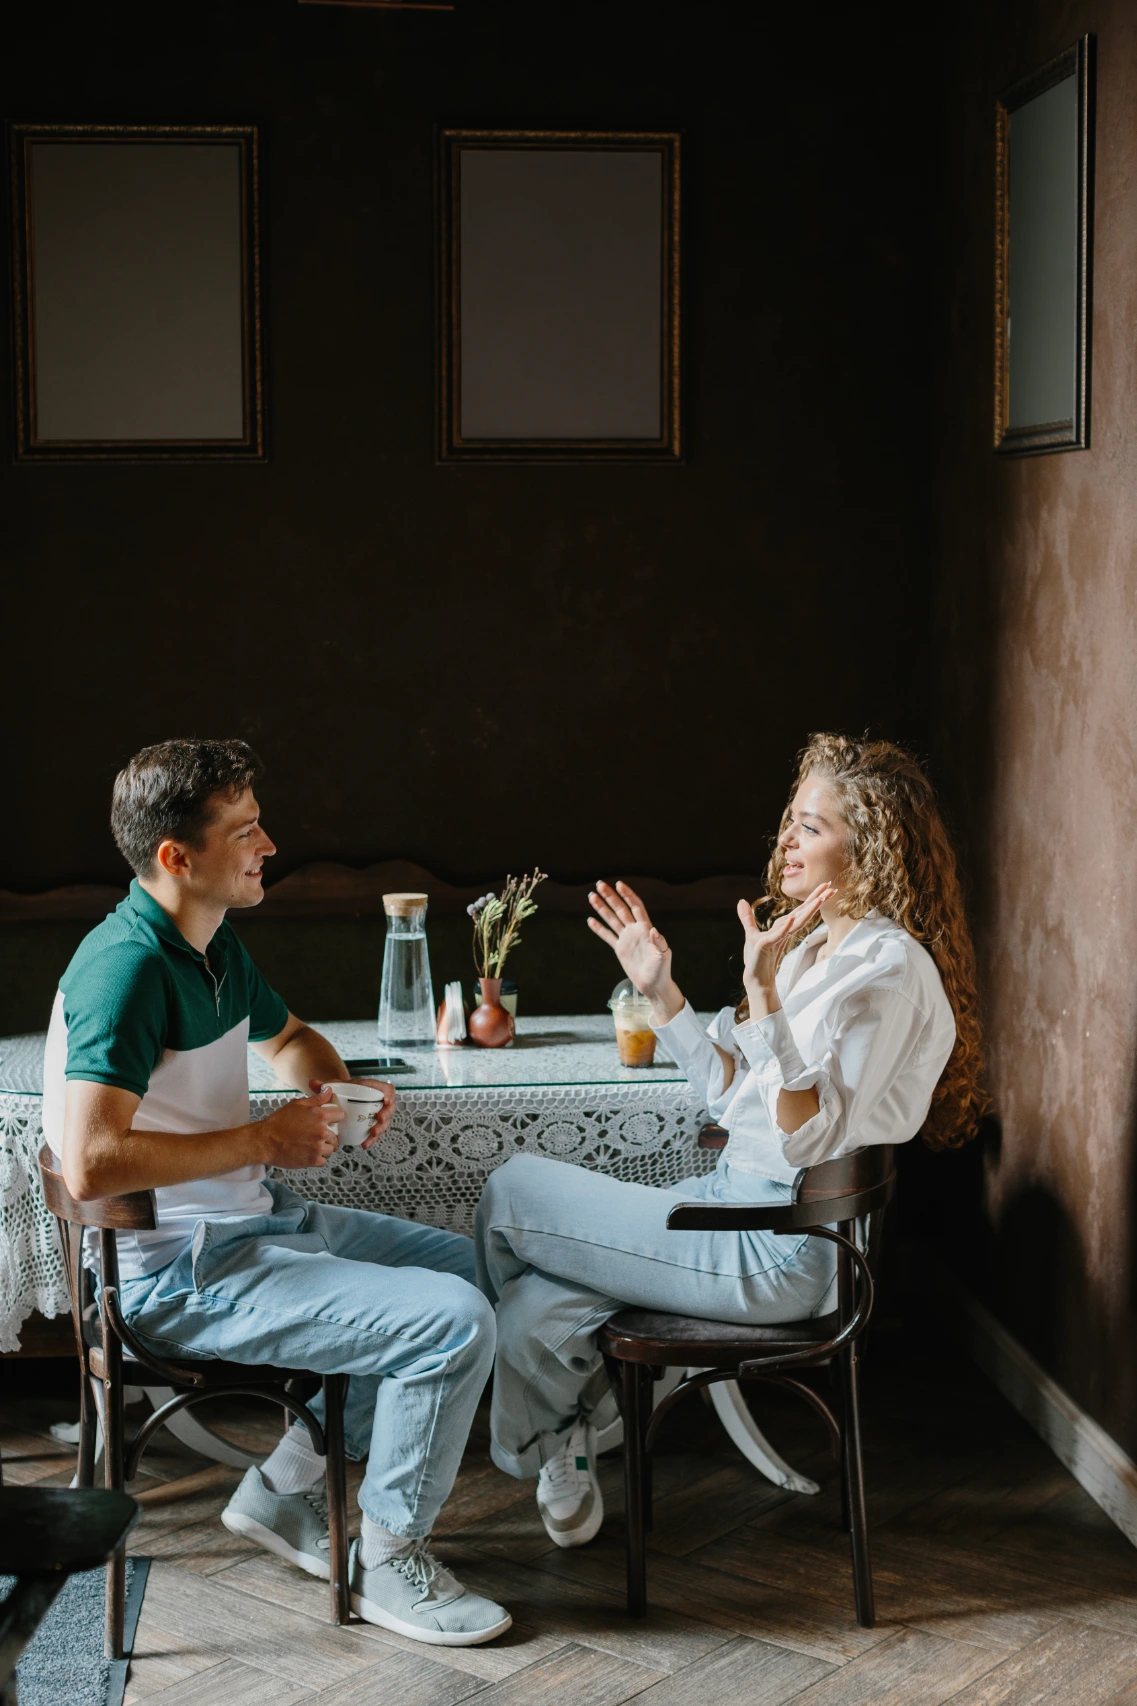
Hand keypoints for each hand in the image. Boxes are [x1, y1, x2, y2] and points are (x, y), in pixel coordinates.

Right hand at [260, 1086, 343, 1169]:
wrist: (265, 1141)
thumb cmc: (279, 1122)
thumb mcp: (297, 1104)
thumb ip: (316, 1098)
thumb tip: (328, 1091)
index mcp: (320, 1116)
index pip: (340, 1115)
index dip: (335, 1118)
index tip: (330, 1121)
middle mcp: (322, 1132)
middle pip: (336, 1136)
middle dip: (329, 1136)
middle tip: (317, 1136)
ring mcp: (318, 1147)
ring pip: (331, 1149)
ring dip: (324, 1148)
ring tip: (311, 1146)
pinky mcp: (313, 1160)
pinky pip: (323, 1161)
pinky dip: (317, 1159)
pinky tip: (308, 1153)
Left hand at [310, 1078, 395, 1149]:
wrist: (342, 1097)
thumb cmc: (342, 1090)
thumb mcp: (335, 1086)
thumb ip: (325, 1085)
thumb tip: (312, 1083)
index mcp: (372, 1089)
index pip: (388, 1089)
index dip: (390, 1095)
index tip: (387, 1101)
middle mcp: (378, 1102)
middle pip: (389, 1109)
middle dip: (386, 1116)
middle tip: (379, 1120)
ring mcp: (376, 1114)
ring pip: (384, 1123)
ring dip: (380, 1130)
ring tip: (372, 1135)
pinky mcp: (372, 1125)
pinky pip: (375, 1132)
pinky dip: (371, 1139)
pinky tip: (364, 1144)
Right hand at [587, 881, 682, 1020]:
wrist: (654, 984)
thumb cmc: (661, 970)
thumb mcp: (663, 956)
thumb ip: (659, 943)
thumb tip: (654, 930)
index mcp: (645, 928)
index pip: (635, 907)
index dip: (628, 895)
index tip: (619, 884)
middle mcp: (635, 930)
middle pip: (621, 909)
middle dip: (610, 897)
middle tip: (599, 884)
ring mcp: (626, 939)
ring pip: (612, 919)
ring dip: (602, 908)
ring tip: (591, 896)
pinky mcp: (620, 949)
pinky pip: (607, 936)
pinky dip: (599, 929)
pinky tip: (590, 920)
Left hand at [737, 883, 835, 1015]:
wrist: (755, 978)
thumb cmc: (756, 958)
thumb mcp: (751, 933)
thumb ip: (747, 917)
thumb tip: (741, 901)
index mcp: (783, 926)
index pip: (801, 909)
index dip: (813, 897)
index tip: (826, 885)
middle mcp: (784, 930)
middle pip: (804, 913)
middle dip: (817, 900)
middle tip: (832, 888)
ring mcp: (778, 937)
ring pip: (797, 922)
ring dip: (808, 911)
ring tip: (819, 899)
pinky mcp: (769, 944)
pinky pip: (779, 934)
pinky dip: (785, 927)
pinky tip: (791, 918)